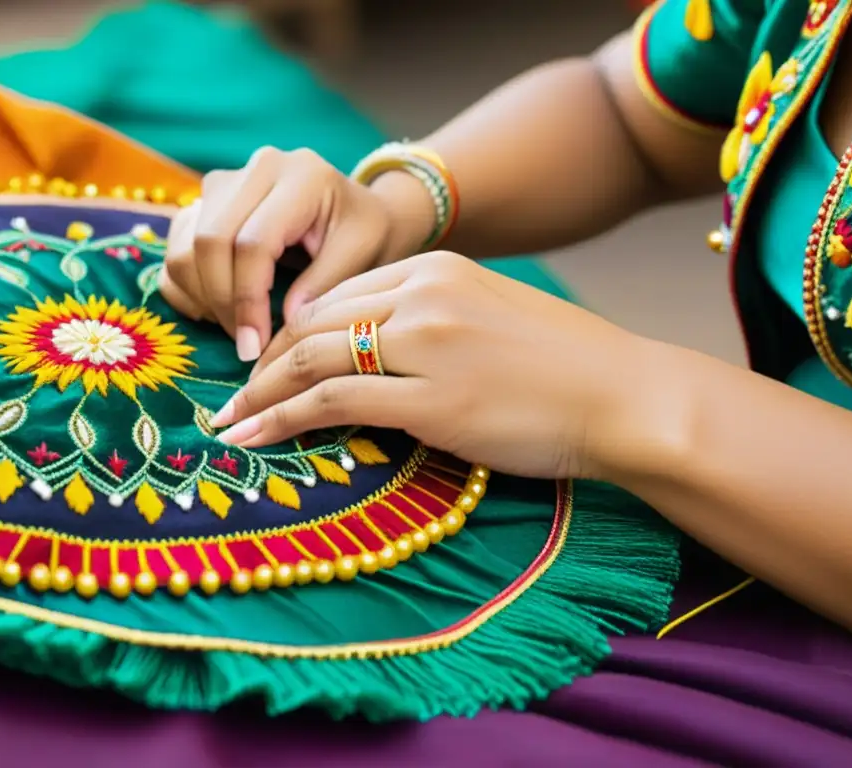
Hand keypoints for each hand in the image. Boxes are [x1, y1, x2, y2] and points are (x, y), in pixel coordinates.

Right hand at [159, 147, 436, 361]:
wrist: (355, 211)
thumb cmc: (365, 233)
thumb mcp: (363, 254)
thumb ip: (325, 286)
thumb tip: (283, 325)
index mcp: (299, 175)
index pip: (253, 242)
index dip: (248, 301)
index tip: (255, 347)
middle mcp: (253, 169)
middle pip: (209, 242)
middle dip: (223, 304)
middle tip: (246, 346)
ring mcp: (223, 184)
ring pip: (183, 247)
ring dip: (203, 298)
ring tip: (238, 328)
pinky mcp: (203, 204)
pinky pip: (173, 250)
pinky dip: (187, 289)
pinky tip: (219, 311)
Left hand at [209, 251, 646, 480]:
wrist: (625, 396)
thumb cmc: (565, 367)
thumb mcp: (490, 318)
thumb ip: (430, 322)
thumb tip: (376, 354)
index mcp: (437, 268)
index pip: (338, 296)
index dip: (289, 333)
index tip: (264, 366)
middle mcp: (424, 295)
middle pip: (312, 323)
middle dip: (261, 363)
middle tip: (231, 398)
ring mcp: (426, 346)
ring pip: (311, 359)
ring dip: (258, 394)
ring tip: (227, 423)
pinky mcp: (432, 401)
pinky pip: (332, 403)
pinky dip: (280, 420)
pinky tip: (251, 436)